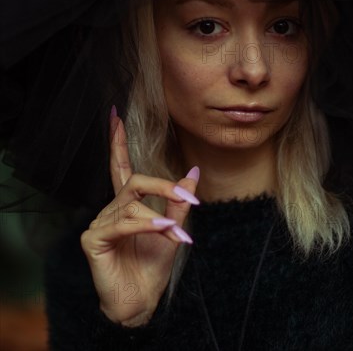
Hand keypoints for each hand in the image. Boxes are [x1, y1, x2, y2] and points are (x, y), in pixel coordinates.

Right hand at [80, 106, 199, 325]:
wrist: (140, 302)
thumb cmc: (152, 266)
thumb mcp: (172, 230)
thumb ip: (178, 202)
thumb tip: (193, 172)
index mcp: (127, 204)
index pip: (120, 166)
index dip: (117, 141)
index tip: (115, 115)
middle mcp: (111, 208)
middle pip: (134, 181)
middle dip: (162, 186)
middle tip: (188, 199)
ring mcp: (100, 222)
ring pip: (133, 203)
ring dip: (161, 216)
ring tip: (178, 234)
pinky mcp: (93, 238)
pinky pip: (123, 222)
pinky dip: (146, 225)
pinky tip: (162, 231)